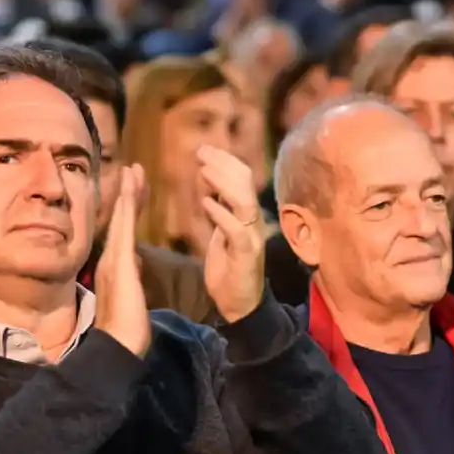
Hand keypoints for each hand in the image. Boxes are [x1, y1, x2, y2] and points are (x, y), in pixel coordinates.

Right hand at [94, 163, 150, 356]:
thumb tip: (134, 265)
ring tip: (134, 170)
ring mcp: (114, 258)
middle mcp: (111, 258)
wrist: (119, 345)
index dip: (129, 209)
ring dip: (128, 192)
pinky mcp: (120, 261)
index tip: (135, 188)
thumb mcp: (131, 298)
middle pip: (121, 219)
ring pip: (122, 218)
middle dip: (128, 194)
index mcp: (115, 266)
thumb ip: (131, 278)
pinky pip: (125, 226)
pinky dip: (127, 205)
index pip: (125, 231)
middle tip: (134, 169)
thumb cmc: (126, 330)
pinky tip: (131, 187)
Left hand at [197, 145, 265, 322]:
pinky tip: (205, 203)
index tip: (203, 149)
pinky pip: (235, 229)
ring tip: (202, 170)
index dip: (224, 161)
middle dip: (223, 164)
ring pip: (244, 201)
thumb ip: (220, 209)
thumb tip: (210, 186)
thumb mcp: (222, 233)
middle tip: (201, 151)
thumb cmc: (229, 269)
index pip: (242, 177)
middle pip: (245, 182)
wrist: (240, 304)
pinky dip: (220, 214)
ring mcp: (252, 237)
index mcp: (246, 215)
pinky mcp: (247, 255)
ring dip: (223, 183)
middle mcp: (253, 221)